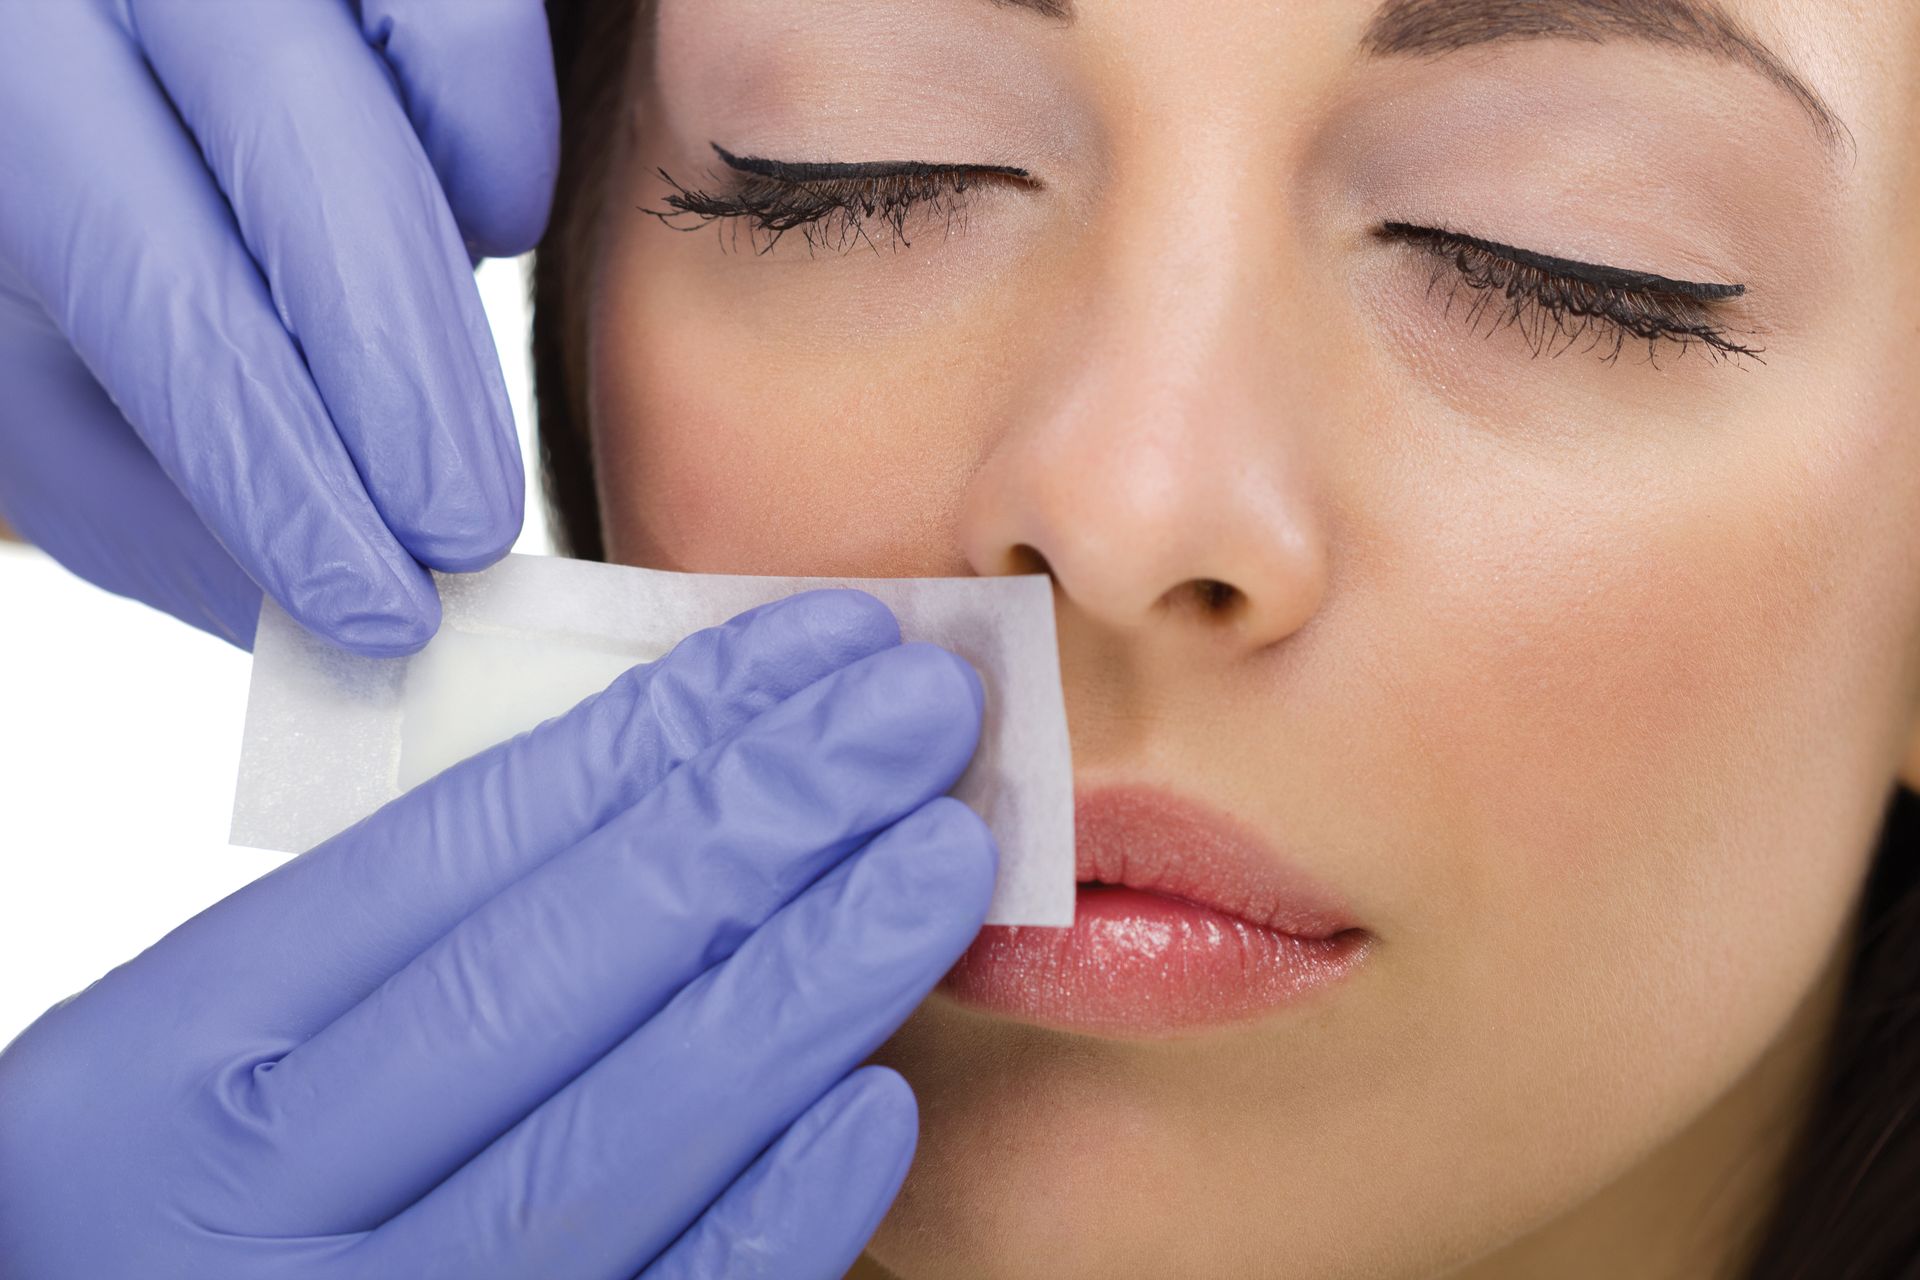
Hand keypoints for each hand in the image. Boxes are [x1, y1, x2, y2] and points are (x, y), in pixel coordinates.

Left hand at [0, 0, 556, 654]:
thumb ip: (147, 494)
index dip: (284, 467)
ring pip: (402, 97)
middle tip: (466, 539)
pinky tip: (472, 228)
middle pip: (305, 181)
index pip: (165, 296)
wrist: (81, 62)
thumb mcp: (38, 369)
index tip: (374, 607)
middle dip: (408, 391)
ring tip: (446, 418)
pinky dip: (497, 152)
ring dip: (451, 296)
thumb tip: (303, 611)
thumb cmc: (62, 231)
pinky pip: (471, 24)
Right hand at [0, 589, 995, 1278]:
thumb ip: (405, 930)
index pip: (457, 850)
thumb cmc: (185, 1192)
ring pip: (632, 1136)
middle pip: (558, 970)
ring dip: (816, 978)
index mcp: (172, 1058)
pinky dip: (780, 1208)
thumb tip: (680, 773)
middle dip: (768, 815)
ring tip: (944, 855)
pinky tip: (880, 1094)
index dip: (663, 731)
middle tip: (921, 710)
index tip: (813, 646)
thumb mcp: (224, 1039)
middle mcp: (255, 1207)